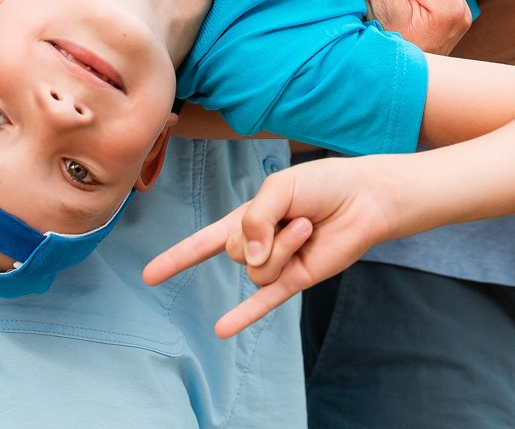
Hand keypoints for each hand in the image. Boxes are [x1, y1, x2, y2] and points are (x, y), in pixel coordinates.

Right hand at [143, 156, 394, 338]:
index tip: (149, 275)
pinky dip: (243, 315)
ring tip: (308, 226)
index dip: (177, 257)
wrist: (365, 198)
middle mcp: (259, 243)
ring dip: (283, 246)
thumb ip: (256, 219)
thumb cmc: (323, 185)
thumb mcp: (280, 187)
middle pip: (236, 252)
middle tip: (296, 213)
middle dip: (262, 232)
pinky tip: (221, 329)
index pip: (204, 240)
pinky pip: (265, 301)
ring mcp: (277, 263)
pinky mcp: (297, 279)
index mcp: (248, 217)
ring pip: (257, 271)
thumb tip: (249, 259)